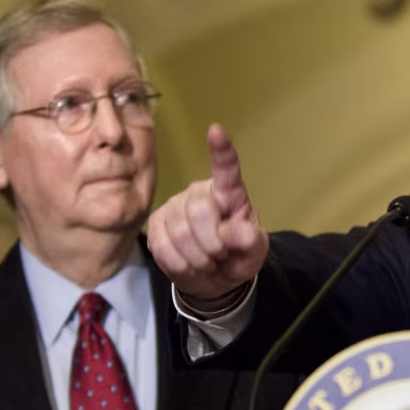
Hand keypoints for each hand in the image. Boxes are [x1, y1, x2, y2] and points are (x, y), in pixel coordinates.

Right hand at [147, 124, 268, 302]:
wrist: (213, 279)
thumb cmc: (237, 257)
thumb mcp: (254, 252)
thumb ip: (251, 241)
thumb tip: (239, 232)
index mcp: (230, 193)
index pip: (227, 170)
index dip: (222, 151)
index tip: (216, 130)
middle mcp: (199, 192)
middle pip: (199, 211)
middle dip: (212, 243)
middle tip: (221, 255)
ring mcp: (174, 206)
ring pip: (180, 233)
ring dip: (198, 258)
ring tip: (207, 261)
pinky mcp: (155, 223)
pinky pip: (162, 246)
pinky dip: (180, 264)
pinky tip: (189, 264)